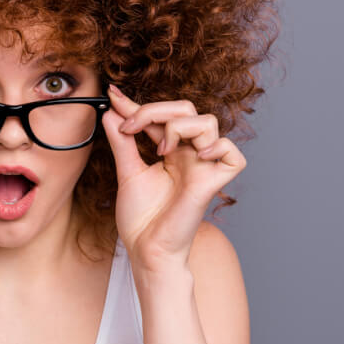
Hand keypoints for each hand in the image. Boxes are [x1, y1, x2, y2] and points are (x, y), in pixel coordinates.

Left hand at [101, 84, 246, 272]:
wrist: (146, 249)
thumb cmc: (141, 218)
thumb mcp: (127, 172)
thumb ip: (122, 142)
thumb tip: (111, 113)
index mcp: (171, 152)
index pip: (160, 117)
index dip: (138, 104)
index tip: (112, 94)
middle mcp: (190, 155)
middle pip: (186, 109)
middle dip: (155, 110)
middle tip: (130, 126)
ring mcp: (203, 167)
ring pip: (208, 123)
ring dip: (179, 125)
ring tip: (159, 148)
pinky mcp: (214, 183)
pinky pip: (233, 155)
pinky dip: (218, 147)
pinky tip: (196, 156)